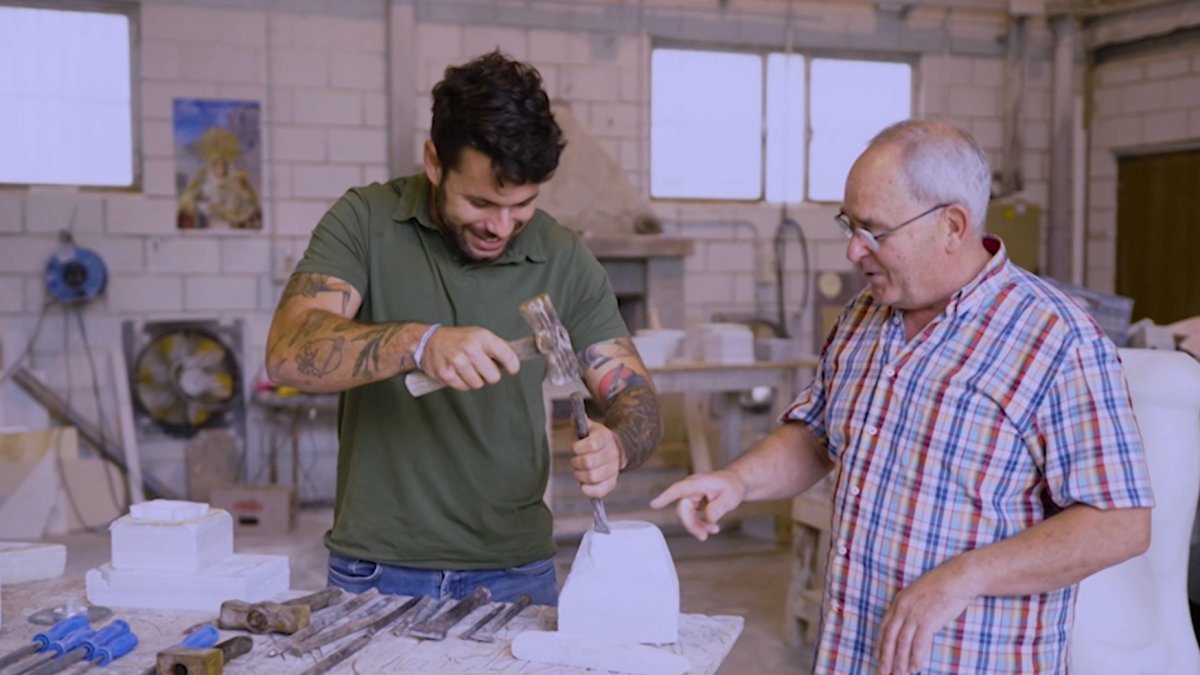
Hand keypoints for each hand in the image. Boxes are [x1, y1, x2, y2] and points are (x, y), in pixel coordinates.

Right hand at [419, 326, 519, 390]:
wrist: (427, 341)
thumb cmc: (457, 340)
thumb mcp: (478, 335)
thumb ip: (495, 347)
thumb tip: (513, 361)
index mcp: (482, 337)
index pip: (507, 355)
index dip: (513, 366)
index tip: (512, 370)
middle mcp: (470, 349)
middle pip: (494, 377)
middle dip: (490, 375)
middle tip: (482, 369)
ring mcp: (458, 362)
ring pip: (479, 384)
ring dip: (476, 380)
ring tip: (468, 369)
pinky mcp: (447, 374)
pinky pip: (465, 388)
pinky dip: (463, 383)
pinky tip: (458, 372)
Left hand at [570, 417, 622, 497]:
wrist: (614, 449)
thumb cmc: (594, 439)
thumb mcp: (588, 428)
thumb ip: (580, 422)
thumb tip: (574, 416)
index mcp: (606, 437)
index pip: (592, 444)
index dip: (577, 448)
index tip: (575, 447)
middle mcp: (612, 453)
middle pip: (588, 462)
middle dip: (576, 462)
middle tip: (575, 460)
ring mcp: (613, 470)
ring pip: (591, 477)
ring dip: (579, 475)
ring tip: (579, 470)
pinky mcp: (611, 483)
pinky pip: (599, 491)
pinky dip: (588, 490)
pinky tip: (584, 484)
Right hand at [648, 470, 745, 540]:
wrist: (735, 483)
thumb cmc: (732, 486)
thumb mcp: (731, 497)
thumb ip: (719, 507)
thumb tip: (708, 517)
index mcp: (698, 483)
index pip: (679, 489)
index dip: (666, 497)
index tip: (654, 505)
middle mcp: (691, 489)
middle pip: (681, 509)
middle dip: (691, 524)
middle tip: (704, 535)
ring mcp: (691, 497)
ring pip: (685, 516)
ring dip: (697, 527)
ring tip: (714, 530)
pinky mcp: (692, 504)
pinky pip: (690, 518)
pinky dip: (700, 526)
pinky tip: (712, 528)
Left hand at [876, 558, 975, 674]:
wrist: (957, 579)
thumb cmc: (942, 585)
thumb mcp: (918, 592)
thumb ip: (910, 606)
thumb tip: (908, 621)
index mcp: (899, 601)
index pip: (885, 626)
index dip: (881, 643)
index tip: (878, 657)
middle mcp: (903, 608)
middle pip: (890, 638)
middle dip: (886, 658)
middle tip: (883, 672)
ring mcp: (914, 615)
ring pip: (902, 643)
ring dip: (900, 662)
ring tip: (899, 674)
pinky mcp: (928, 621)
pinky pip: (918, 644)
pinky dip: (916, 658)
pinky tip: (915, 668)